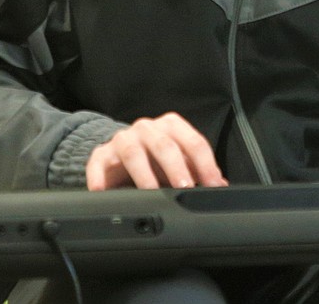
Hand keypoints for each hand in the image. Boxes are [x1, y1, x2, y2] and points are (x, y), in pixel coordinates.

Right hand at [85, 112, 228, 190]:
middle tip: (185, 187)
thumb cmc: (153, 158)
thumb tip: (220, 184)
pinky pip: (98, 164)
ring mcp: (123, 140)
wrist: (118, 153)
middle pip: (165, 145)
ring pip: (133, 152)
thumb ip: (198, 171)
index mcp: (171, 127)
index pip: (193, 142)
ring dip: (144, 174)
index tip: (212, 184)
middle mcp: (147, 129)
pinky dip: (100, 178)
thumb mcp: (178, 161)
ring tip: (152, 192)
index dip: (205, 164)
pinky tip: (104, 191)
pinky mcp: (100, 154)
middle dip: (177, 167)